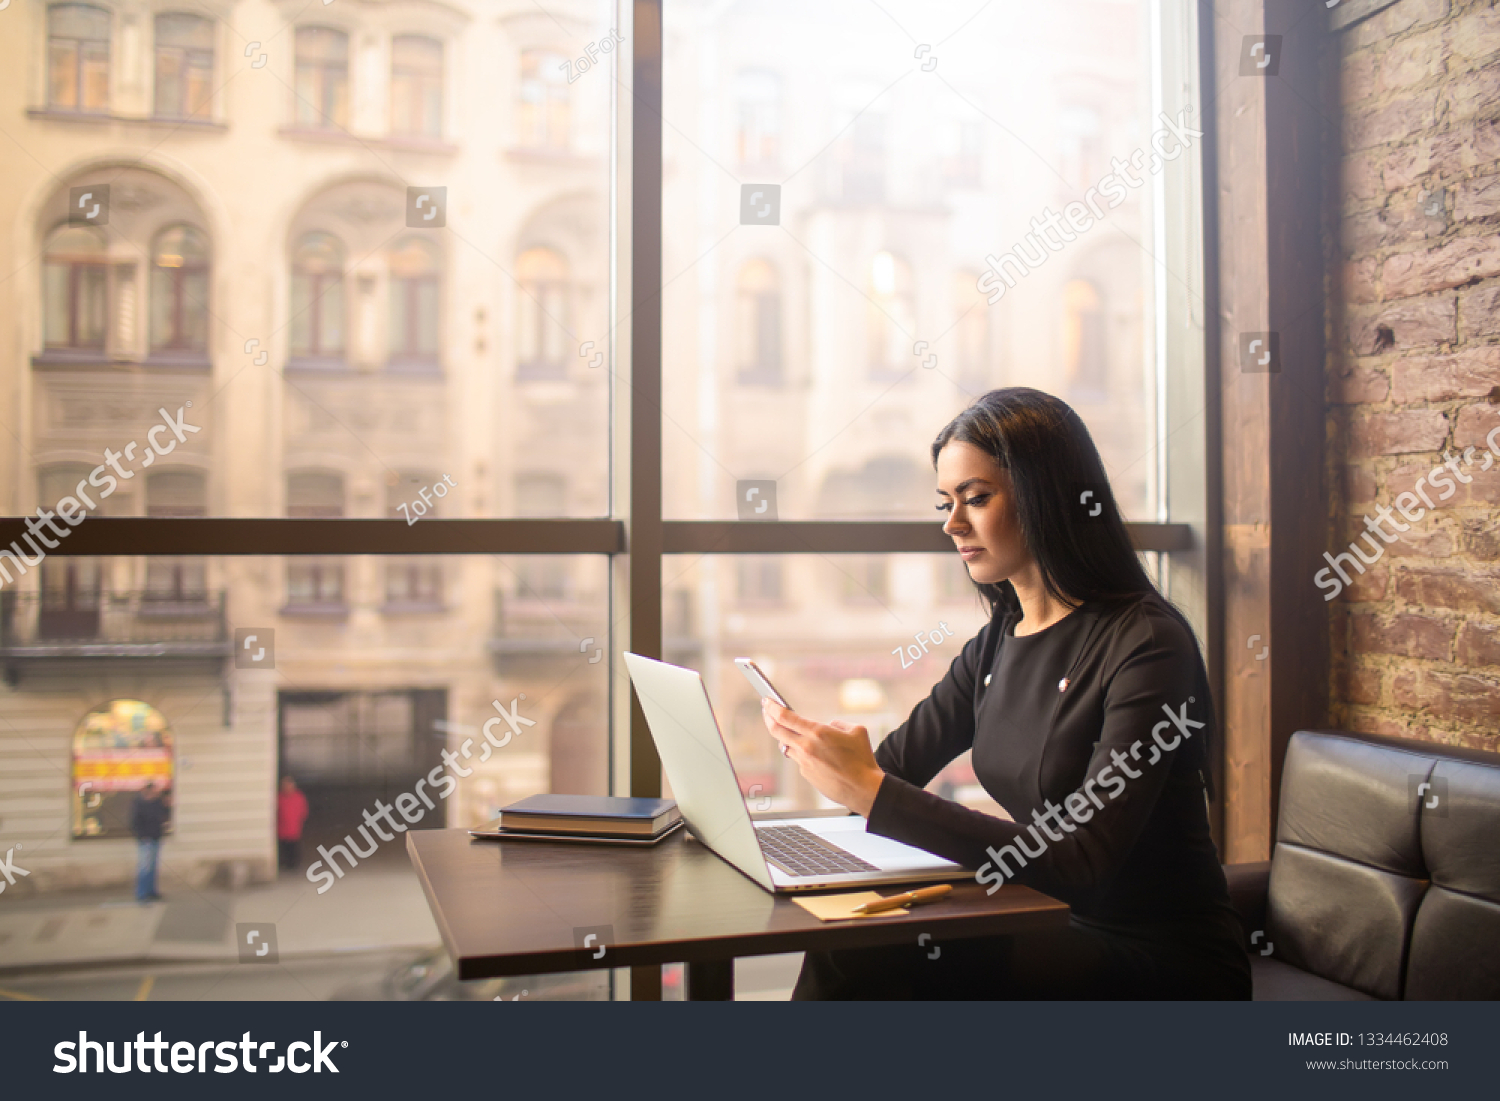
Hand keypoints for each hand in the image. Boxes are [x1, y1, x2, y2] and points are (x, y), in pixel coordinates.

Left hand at [761, 700, 885, 816]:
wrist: (863, 789)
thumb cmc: (862, 760)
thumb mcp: (856, 731)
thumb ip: (838, 724)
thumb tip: (828, 726)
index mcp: (818, 732)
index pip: (785, 717)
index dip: (772, 707)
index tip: (766, 701)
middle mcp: (806, 747)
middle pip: (776, 731)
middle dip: (768, 718)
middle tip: (766, 711)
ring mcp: (804, 762)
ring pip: (786, 746)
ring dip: (786, 737)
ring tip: (791, 731)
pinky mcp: (806, 774)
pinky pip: (800, 759)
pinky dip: (803, 753)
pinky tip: (817, 755)